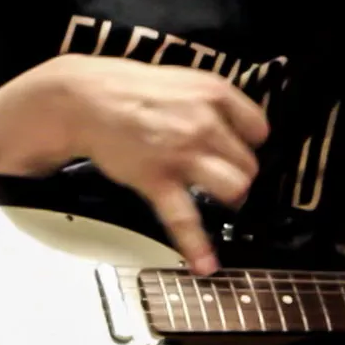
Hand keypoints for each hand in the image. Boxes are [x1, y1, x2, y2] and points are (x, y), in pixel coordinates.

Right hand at [55, 55, 269, 274]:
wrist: (86, 99)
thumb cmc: (133, 91)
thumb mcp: (187, 81)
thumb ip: (216, 104)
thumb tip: (238, 126)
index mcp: (214, 94)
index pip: (259, 129)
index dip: (251, 143)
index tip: (244, 148)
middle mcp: (204, 124)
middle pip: (249, 163)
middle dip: (240, 173)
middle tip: (225, 175)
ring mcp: (182, 154)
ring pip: (234, 188)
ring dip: (231, 198)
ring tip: (219, 198)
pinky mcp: (157, 180)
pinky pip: (184, 218)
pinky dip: (196, 245)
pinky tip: (205, 263)